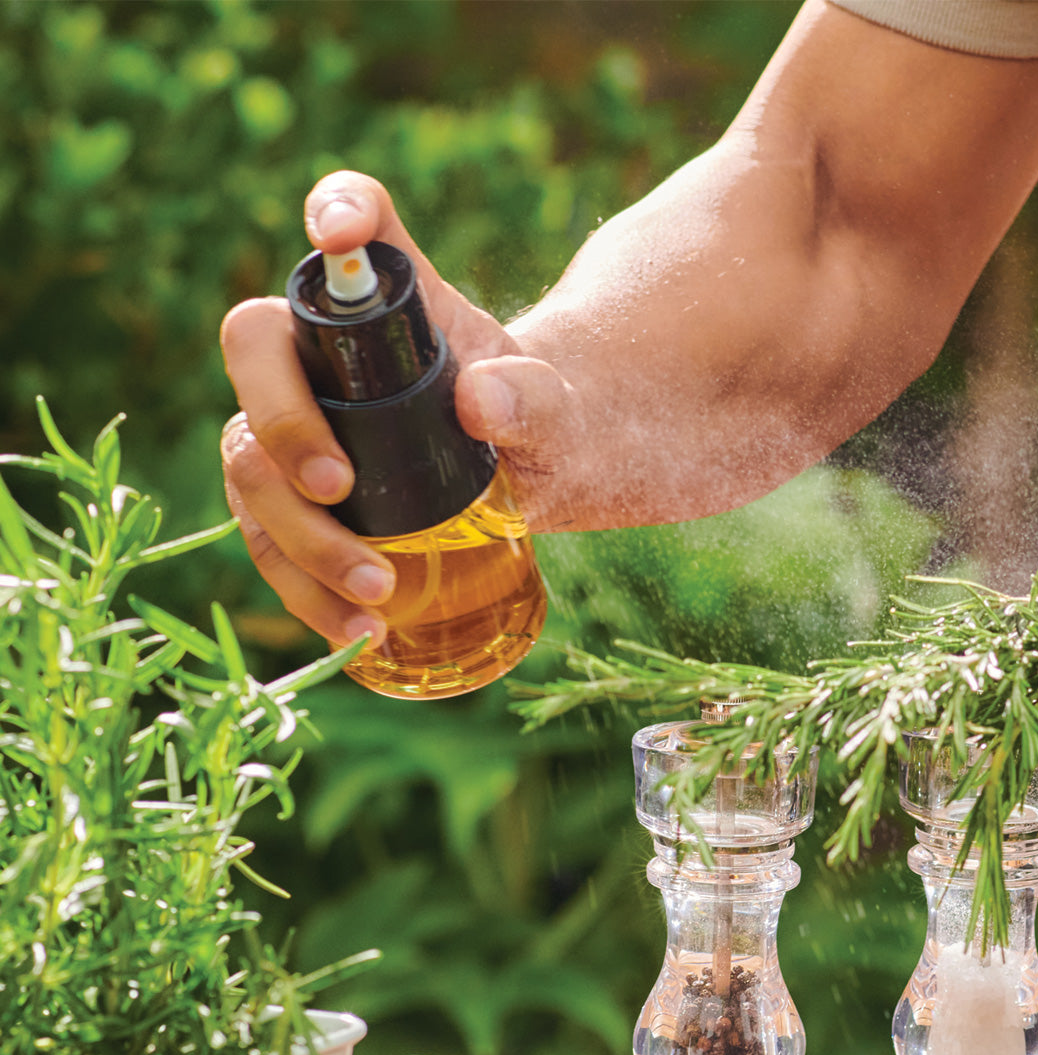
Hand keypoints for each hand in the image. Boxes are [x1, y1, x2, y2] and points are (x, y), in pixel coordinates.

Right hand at [220, 170, 575, 647]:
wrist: (531, 477)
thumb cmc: (545, 425)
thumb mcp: (559, 414)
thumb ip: (537, 399)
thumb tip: (483, 400)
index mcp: (394, 305)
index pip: (356, 221)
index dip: (337, 208)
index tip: (343, 231)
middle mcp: (328, 356)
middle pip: (256, 355)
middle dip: (281, 424)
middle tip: (339, 490)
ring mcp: (301, 430)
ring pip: (248, 468)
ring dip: (295, 538)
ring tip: (375, 598)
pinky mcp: (299, 505)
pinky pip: (270, 545)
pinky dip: (305, 591)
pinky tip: (357, 632)